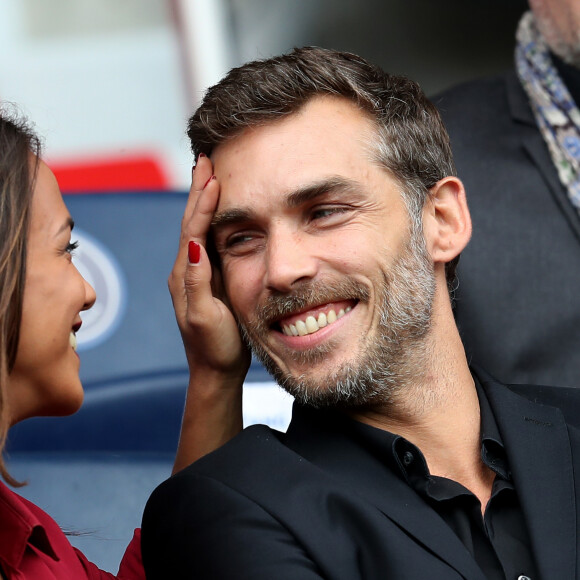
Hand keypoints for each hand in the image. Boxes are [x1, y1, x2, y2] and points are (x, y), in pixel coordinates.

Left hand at [170, 154, 247, 471]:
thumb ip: (197, 281)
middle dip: (198, 190)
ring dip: (202, 200)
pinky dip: (210, 219)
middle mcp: (186, 269)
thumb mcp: (204, 316)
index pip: (192, 228)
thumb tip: (194, 244)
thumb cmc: (213, 347)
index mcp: (186, 274)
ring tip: (210, 176)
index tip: (211, 172)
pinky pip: (206, 241)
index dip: (202, 200)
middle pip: (190, 221)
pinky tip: (218, 213)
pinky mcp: (206, 280)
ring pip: (197, 228)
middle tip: (205, 159)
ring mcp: (195, 274)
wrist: (215, 371)